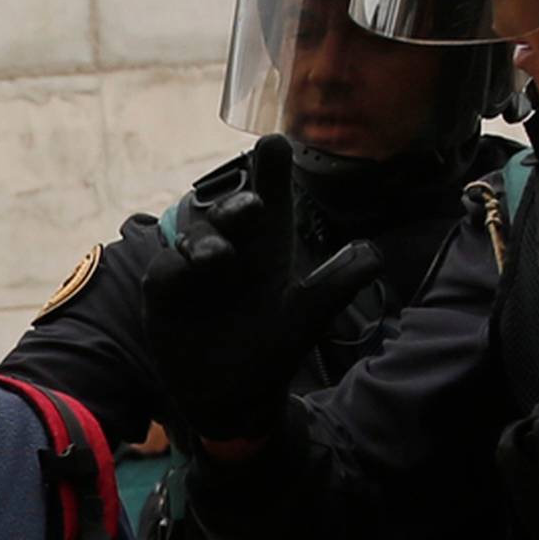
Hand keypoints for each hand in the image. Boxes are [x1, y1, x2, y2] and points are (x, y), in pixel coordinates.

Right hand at [142, 135, 383, 442]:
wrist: (230, 398)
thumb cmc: (269, 352)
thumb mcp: (306, 319)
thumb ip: (335, 285)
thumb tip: (373, 253)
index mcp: (266, 250)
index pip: (270, 202)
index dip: (272, 173)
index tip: (275, 142)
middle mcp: (230, 250)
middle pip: (230, 214)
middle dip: (237, 205)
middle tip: (253, 207)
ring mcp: (194, 270)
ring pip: (195, 237)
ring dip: (206, 240)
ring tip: (219, 258)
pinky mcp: (165, 292)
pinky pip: (166, 271)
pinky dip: (175, 270)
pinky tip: (187, 273)